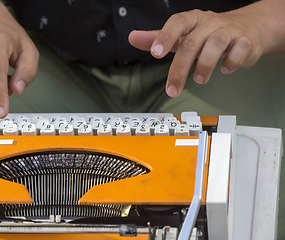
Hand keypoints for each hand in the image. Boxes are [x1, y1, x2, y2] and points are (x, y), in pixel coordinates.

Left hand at [128, 9, 263, 96]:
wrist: (247, 29)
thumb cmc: (207, 34)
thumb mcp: (181, 35)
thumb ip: (157, 38)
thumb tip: (133, 38)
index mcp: (192, 19)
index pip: (177, 23)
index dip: (165, 37)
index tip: (155, 53)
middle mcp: (209, 22)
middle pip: (191, 43)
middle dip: (179, 69)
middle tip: (173, 89)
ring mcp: (228, 30)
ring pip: (215, 45)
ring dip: (205, 66)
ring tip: (199, 80)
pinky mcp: (245, 41)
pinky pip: (238, 51)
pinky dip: (231, 63)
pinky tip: (225, 69)